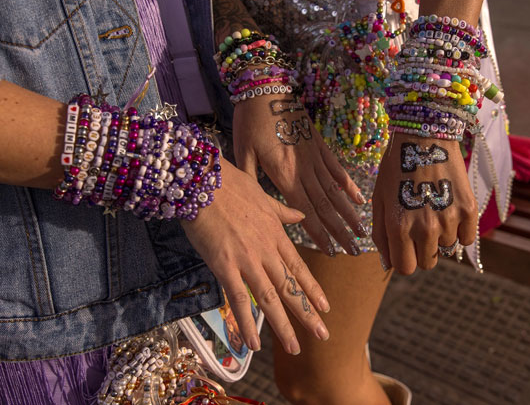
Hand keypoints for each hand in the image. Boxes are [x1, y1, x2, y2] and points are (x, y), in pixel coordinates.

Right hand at [181, 160, 330, 354]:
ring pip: (270, 299)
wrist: (204, 181)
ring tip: (295, 348)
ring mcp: (247, 260)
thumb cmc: (229, 184)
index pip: (299, 268)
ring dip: (284, 326)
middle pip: (290, 288)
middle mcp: (266, 250)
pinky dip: (246, 323)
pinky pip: (239, 300)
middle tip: (323, 334)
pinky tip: (252, 344)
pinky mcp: (225, 265)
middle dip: (308, 313)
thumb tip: (300, 215)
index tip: (326, 307)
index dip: (313, 289)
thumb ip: (282, 211)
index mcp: (276, 234)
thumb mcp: (263, 195)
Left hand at [232, 95, 365, 255]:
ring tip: (361, 232)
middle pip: (325, 207)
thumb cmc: (250, 121)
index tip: (331, 251)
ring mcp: (315, 157)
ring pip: (335, 192)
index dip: (319, 234)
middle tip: (353, 251)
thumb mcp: (242, 153)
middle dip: (340, 231)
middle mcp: (304, 170)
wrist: (266, 88)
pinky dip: (349, 185)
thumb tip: (256, 209)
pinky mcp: (320, 145)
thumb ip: (252, 182)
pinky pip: (337, 169)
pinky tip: (359, 200)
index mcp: (284, 175)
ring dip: (348, 214)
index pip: (305, 212)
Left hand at [371, 134, 477, 273]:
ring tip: (432, 208)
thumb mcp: (378, 200)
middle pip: (427, 263)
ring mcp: (449, 219)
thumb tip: (388, 263)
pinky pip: (466, 239)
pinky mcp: (468, 210)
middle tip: (419, 227)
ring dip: (439, 236)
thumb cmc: (395, 168)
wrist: (424, 136)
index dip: (404, 259)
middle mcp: (424, 228)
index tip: (404, 247)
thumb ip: (381, 235)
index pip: (405, 268)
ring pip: (445, 248)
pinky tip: (449, 209)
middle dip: (421, 251)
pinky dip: (460, 230)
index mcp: (398, 227)